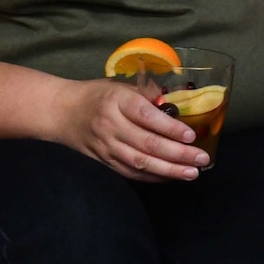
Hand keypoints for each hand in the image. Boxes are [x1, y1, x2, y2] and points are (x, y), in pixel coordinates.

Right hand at [54, 79, 206, 181]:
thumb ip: (147, 95)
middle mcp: (111, 126)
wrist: (62, 112)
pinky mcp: (104, 161)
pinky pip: (130, 172)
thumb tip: (178, 104)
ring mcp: (106, 146)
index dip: (170, 128)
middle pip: (147, 144)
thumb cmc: (97, 95)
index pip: (147, 117)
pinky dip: (152, 176)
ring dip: (168, 170)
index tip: (191, 135)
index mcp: (117, 102)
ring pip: (140, 162)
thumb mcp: (121, 86)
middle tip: (201, 159)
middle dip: (178, 154)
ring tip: (191, 173)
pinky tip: (170, 177)